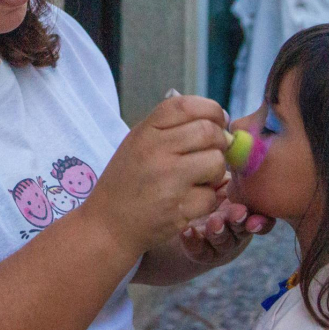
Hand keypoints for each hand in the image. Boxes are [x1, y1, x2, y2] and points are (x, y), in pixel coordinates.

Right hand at [79, 95, 229, 260]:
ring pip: (216, 162)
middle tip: (211, 152)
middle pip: (209, 132)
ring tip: (199, 178)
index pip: (187, 105)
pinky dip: (206, 199)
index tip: (217, 120)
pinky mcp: (179, 208)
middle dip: (219, 141)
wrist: (108, 224)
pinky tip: (189, 200)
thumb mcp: (138, 143)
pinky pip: (212, 196)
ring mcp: (168, 180)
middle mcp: (156, 151)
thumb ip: (171, 127)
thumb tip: (220, 118)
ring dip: (215, 171)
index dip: (211, 110)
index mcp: (145, 131)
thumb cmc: (128, 181)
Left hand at [178, 174, 275, 269]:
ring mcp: (220, 243)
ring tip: (212, 222)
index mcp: (247, 212)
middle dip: (240, 222)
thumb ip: (232, 174)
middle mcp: (237, 231)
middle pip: (243, 229)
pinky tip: (186, 232)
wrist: (185, 219)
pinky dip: (193, 241)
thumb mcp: (223, 181)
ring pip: (223, 241)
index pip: (261, 219)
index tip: (256, 217)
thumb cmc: (210, 191)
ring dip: (219, 232)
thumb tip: (237, 154)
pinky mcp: (201, 252)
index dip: (262, 221)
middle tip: (237, 213)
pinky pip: (199, 250)